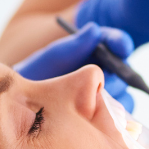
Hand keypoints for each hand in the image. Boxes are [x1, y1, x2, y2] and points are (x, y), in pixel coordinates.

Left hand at [14, 22, 135, 108]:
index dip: (120, 42)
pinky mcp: (107, 117)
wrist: (25, 104)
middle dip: (119, 73)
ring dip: (113, 96)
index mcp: (97, 50)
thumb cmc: (38, 74)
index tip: (121, 46)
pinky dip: (112, 118)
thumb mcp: (53, 58)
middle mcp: (107, 71)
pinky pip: (118, 118)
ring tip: (95, 101)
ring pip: (123, 94)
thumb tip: (94, 29)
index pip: (115, 42)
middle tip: (111, 75)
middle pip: (123, 70)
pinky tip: (98, 119)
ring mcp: (108, 94)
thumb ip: (73, 46)